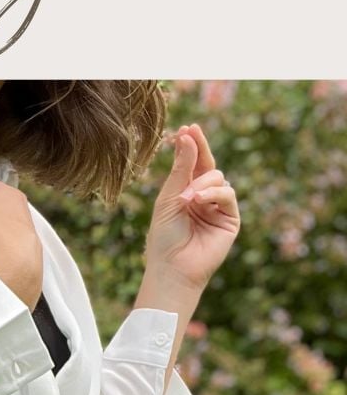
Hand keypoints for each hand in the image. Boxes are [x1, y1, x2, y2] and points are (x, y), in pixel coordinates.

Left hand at [144, 122, 240, 289]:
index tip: (187, 127)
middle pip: (209, 165)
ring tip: (187, 198)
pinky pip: (229, 195)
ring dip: (202, 183)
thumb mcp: (168, 198)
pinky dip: (214, 194)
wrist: (171, 267)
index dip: (192, 146)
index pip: (193, 164)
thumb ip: (180, 169)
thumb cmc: (164, 236)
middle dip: (199, 151)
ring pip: (219, 178)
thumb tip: (187, 136)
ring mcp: (218, 208)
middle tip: (188, 134)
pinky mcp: (230, 219)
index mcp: (186, 193)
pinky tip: (198, 201)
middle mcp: (203, 198)